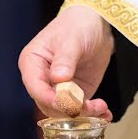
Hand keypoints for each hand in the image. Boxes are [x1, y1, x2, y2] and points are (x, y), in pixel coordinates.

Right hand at [19, 6, 113, 120]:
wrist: (96, 23)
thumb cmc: (77, 25)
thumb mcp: (72, 39)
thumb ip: (65, 59)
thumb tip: (58, 78)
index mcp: (32, 63)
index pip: (35, 87)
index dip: (50, 99)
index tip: (69, 103)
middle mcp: (42, 79)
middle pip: (49, 104)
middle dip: (69, 110)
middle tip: (91, 107)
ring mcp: (58, 88)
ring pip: (64, 111)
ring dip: (83, 114)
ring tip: (102, 108)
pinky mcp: (75, 93)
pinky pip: (79, 110)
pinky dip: (92, 115)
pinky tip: (105, 114)